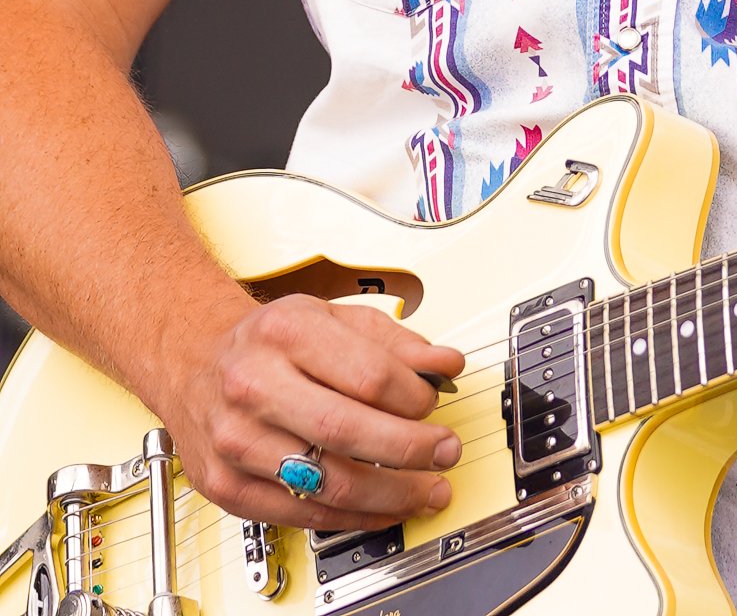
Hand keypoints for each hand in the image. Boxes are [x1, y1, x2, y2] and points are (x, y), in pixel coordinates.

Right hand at [160, 291, 464, 531]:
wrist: (193, 360)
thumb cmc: (267, 340)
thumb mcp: (331, 317)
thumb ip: (393, 341)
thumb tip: (445, 365)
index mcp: (287, 333)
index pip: (368, 375)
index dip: (414, 398)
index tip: (434, 405)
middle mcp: (255, 386)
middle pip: (348, 430)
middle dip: (410, 450)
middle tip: (445, 453)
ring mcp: (237, 440)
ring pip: (327, 483)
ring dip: (391, 495)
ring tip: (427, 489)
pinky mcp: (227, 487)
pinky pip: (302, 514)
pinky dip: (353, 516)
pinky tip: (383, 508)